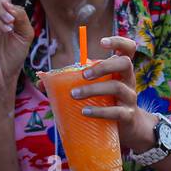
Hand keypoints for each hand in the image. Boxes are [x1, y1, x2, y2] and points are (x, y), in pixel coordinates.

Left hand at [75, 35, 153, 150]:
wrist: (128, 128)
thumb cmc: (107, 101)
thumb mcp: (94, 88)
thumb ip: (70, 82)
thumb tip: (41, 81)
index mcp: (120, 69)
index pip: (128, 48)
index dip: (118, 41)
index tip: (101, 42)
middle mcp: (128, 80)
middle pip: (125, 63)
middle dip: (103, 66)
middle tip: (83, 75)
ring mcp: (130, 98)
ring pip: (117, 88)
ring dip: (93, 90)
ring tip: (74, 95)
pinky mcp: (128, 116)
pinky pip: (116, 112)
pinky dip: (99, 112)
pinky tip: (84, 112)